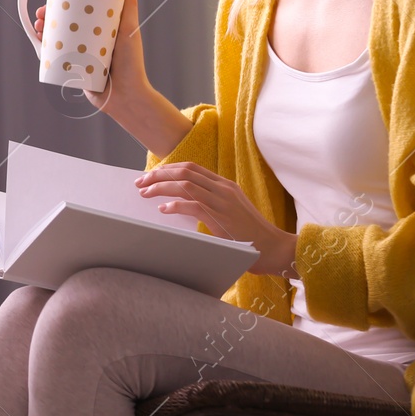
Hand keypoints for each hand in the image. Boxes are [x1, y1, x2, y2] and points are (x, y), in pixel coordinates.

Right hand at [38, 0, 152, 120]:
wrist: (126, 98)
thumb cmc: (132, 64)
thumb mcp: (129, 30)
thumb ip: (129, 5)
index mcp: (100, 28)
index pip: (78, 9)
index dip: (62, 0)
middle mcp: (89, 39)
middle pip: (63, 22)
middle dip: (47, 14)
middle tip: (41, 12)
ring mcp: (80, 54)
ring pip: (56, 38)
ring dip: (42, 30)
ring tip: (38, 26)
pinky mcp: (74, 70)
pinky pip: (56, 57)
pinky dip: (44, 49)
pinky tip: (37, 42)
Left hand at [135, 161, 297, 276]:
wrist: (274, 248)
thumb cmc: (251, 234)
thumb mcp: (231, 211)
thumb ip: (212, 203)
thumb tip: (185, 203)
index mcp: (225, 185)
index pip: (191, 168)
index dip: (168, 169)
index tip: (151, 176)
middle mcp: (223, 188)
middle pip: (184, 171)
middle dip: (159, 174)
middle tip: (140, 182)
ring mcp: (223, 202)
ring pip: (185, 184)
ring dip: (161, 187)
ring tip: (145, 193)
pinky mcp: (222, 218)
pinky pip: (193, 205)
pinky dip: (175, 205)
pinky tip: (163, 210)